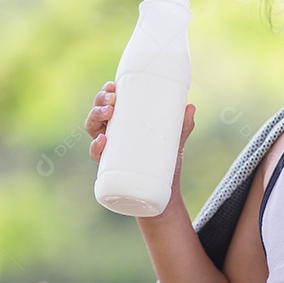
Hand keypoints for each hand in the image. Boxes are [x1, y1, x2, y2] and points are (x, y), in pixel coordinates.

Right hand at [84, 81, 195, 206]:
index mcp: (122, 124)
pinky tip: (102, 141)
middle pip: (97, 113)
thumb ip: (182, 126)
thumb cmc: (164, 164)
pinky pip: (96, 156)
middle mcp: (111, 135)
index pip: (109, 103)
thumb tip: (190, 107)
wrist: (163, 197)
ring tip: (108, 113)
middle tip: (113, 99)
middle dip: (100, 101)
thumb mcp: (174, 142)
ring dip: (95, 117)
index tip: (113, 85)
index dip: (106, 92)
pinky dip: (96, 147)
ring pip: (92, 129)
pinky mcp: (108, 168)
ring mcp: (108, 151)